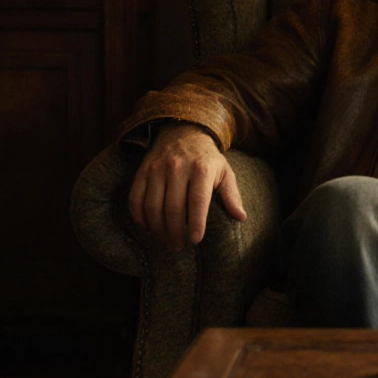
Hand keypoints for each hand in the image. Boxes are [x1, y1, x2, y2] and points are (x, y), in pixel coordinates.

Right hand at [128, 123, 246, 250]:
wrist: (183, 132)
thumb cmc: (207, 159)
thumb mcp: (225, 172)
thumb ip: (231, 195)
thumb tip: (241, 217)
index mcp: (202, 169)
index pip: (198, 200)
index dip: (196, 222)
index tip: (195, 240)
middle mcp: (178, 168)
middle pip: (173, 207)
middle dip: (175, 232)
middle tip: (179, 246)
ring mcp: (158, 169)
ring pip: (153, 206)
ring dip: (157, 228)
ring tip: (165, 240)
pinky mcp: (143, 171)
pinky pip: (136, 199)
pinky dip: (139, 218)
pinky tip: (148, 228)